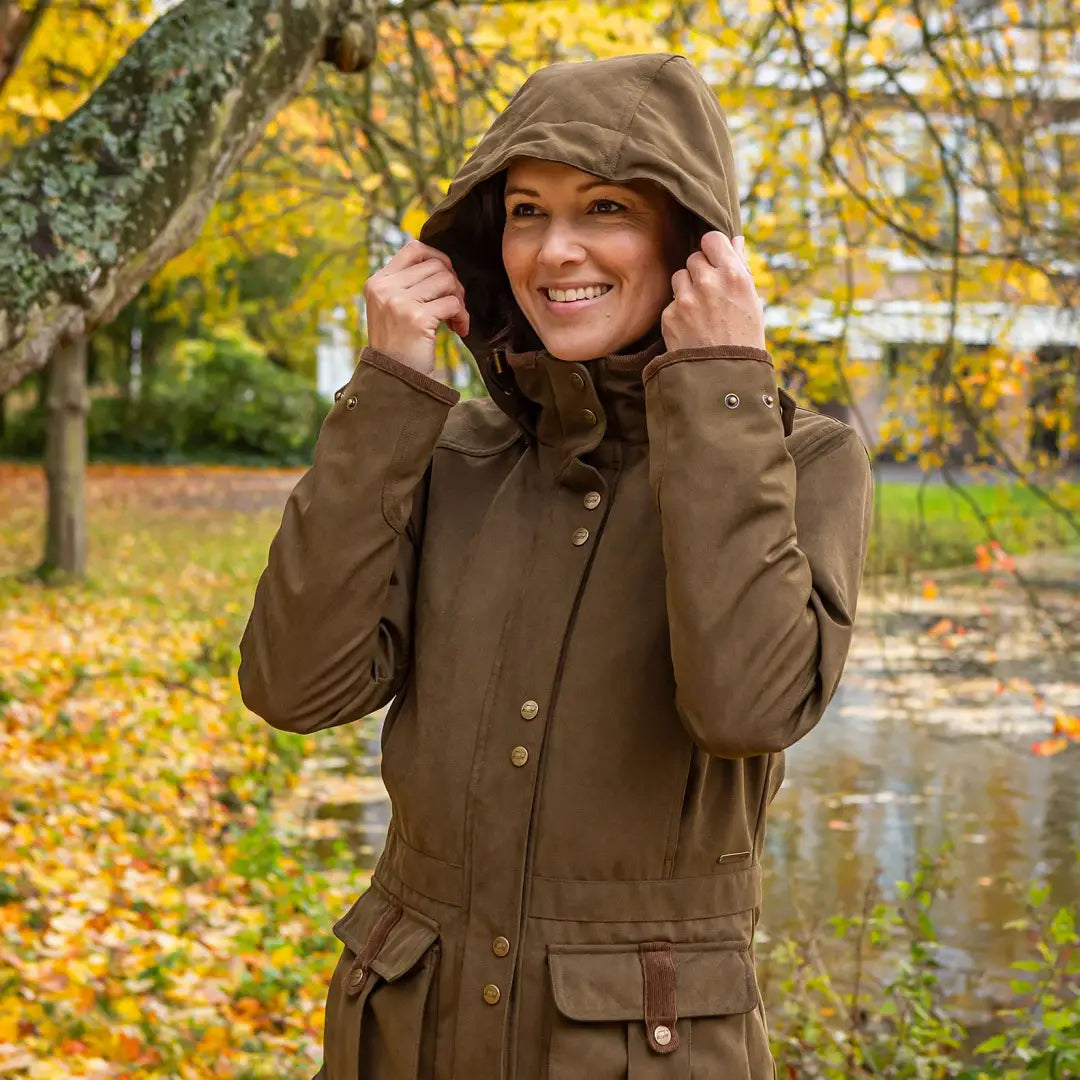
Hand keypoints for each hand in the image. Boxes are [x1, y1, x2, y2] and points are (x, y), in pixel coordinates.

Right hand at [364, 240, 470, 375]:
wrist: (393, 381)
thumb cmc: (399, 347)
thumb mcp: (392, 309)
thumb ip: (408, 285)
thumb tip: (442, 264)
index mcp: (377, 282)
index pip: (414, 249)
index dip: (438, 258)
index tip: (446, 280)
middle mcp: (385, 288)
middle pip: (436, 265)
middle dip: (453, 284)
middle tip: (454, 306)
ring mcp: (399, 302)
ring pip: (447, 280)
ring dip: (459, 300)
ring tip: (455, 319)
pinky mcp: (416, 318)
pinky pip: (453, 304)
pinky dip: (462, 316)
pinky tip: (459, 330)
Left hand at [661, 233, 765, 351]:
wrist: (725, 376)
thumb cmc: (744, 337)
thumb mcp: (752, 301)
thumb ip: (740, 267)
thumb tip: (735, 240)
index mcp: (734, 275)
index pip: (712, 239)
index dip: (712, 249)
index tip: (714, 260)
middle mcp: (708, 282)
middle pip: (694, 257)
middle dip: (700, 271)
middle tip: (711, 294)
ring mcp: (686, 299)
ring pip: (679, 276)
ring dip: (687, 288)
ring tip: (701, 311)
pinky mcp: (670, 315)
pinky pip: (672, 302)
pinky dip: (679, 312)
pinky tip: (692, 327)